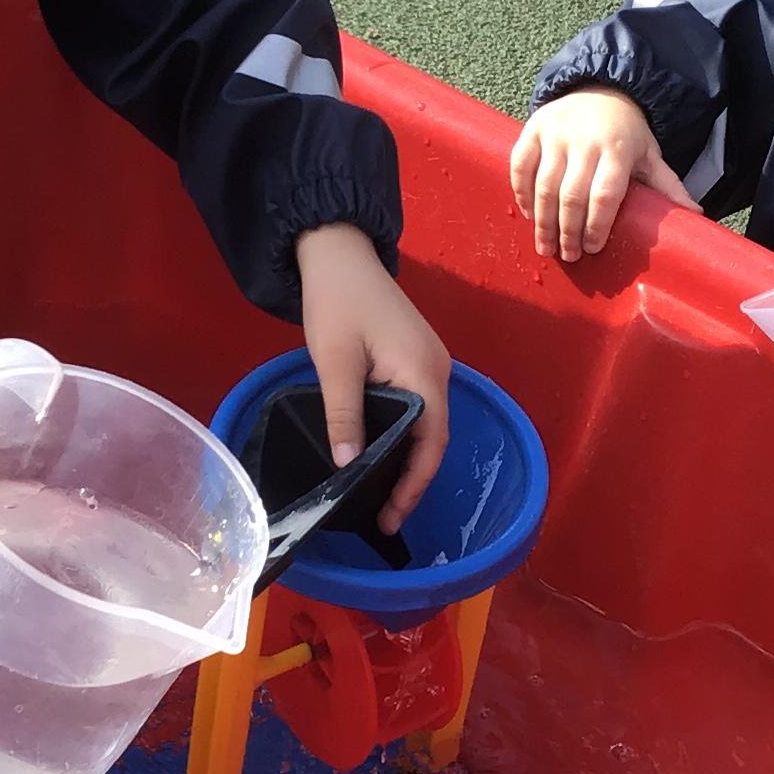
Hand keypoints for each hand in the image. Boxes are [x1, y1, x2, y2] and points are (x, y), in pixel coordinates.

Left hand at [294, 223, 449, 527]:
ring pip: (426, 425)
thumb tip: (348, 466)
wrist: (339, 253)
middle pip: (433, 438)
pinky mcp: (416, 359)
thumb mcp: (335, 361)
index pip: (430, 443)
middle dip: (411, 481)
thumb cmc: (338, 302)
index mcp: (425, 373)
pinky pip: (418, 408)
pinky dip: (403, 436)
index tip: (391, 519)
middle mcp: (438, 371)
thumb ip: (344, 413)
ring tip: (379, 495)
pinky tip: (380, 453)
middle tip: (381, 517)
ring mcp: (429, 364)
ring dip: (407, 460)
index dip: (413, 486)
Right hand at [509, 89, 690, 263]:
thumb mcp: (649, 156)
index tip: (593, 248)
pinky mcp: (534, 129)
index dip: (597, 226)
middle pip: (571, 195)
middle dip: (567, 231)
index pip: (605, 195)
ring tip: (546, 247)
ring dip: (543, 221)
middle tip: (569, 256)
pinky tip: (528, 214)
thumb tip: (695, 215)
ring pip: (543, 185)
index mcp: (618, 150)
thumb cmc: (626, 134)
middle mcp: (584, 141)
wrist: (599, 90)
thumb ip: (667, 187)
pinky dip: (521, 192)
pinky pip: (520, 165)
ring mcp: (556, 134)